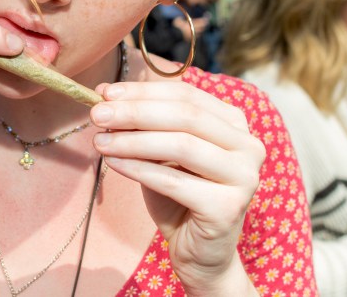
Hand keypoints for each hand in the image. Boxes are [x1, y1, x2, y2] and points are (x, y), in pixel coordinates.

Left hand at [91, 81, 263, 294]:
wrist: (200, 254)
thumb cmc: (179, 198)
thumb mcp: (160, 153)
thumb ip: (142, 124)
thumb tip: (104, 94)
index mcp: (234, 123)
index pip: (186, 94)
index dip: (143, 91)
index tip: (105, 92)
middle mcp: (248, 146)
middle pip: (185, 116)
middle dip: (135, 112)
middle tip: (98, 114)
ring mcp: (244, 176)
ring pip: (181, 145)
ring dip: (133, 140)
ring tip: (100, 141)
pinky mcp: (228, 207)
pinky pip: (174, 181)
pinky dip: (139, 169)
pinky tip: (114, 163)